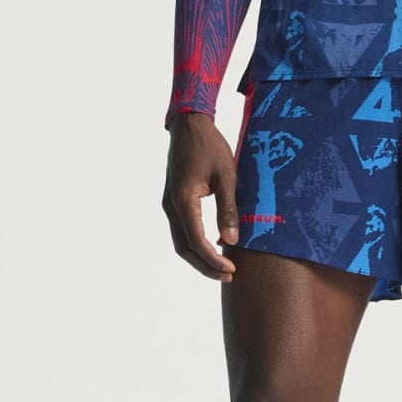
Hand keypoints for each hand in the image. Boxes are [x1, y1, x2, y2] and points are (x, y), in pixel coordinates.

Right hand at [162, 110, 240, 279]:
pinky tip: (213, 247)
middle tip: (228, 275)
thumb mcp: (226, 176)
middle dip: (205, 266)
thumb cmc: (209, 147)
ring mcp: (170, 204)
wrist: (189, 126)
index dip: (212, 260)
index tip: (231, 269)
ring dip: (199, 258)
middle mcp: (171, 206)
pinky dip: (195, 244)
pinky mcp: (174, 201)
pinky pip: (182, 230)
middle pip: (184, 248)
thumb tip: (231, 240)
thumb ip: (228, 209)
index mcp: (183, 200)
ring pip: (180, 241)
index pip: (196, 241)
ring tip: (221, 267)